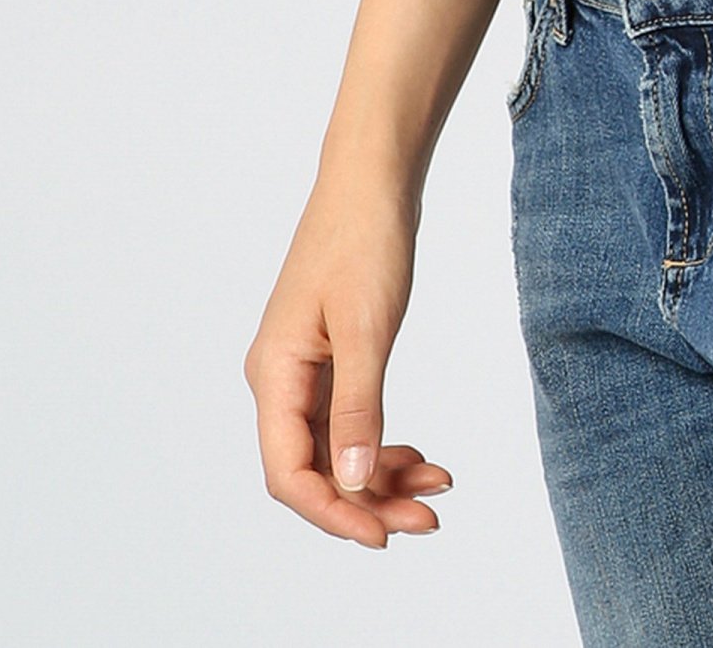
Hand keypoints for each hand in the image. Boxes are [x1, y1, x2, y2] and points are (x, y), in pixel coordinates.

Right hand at [244, 171, 453, 548]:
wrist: (373, 177)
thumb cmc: (364, 237)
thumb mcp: (367, 327)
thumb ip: (357, 408)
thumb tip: (353, 481)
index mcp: (274, 373)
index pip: (288, 473)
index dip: (333, 512)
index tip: (384, 535)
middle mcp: (280, 379)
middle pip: (315, 469)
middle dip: (370, 502)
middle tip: (429, 520)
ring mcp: (305, 369)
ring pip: (337, 450)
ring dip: (384, 476)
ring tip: (438, 488)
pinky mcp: (332, 358)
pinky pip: (351, 421)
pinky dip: (385, 443)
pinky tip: (422, 454)